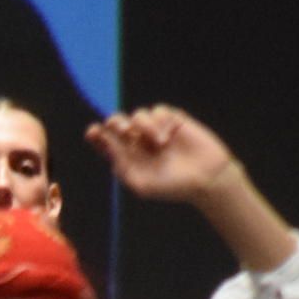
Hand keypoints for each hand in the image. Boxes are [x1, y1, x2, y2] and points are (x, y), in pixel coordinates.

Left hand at [86, 106, 238, 205]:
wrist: (205, 177)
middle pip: (116, 122)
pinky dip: (160, 123)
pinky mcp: (171, 119)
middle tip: (124, 131)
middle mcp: (136, 141)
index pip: (104, 142)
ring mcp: (153, 129)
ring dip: (145, 127)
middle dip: (115, 123)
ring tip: (160, 144)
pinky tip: (168, 138)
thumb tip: (106, 142)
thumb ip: (121, 164)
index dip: (96, 135)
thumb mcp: (141, 182)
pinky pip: (157, 111)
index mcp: (125, 157)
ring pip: (137, 115)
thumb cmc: (172, 187)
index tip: (93, 132)